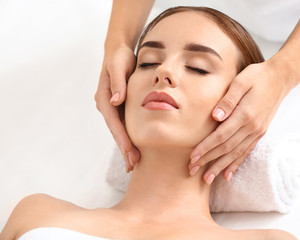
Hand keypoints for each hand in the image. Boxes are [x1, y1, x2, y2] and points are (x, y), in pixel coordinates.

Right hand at [94, 46, 139, 171]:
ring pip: (120, 130)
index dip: (122, 138)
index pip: (114, 122)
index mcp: (104, 97)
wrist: (119, 50)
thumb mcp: (119, 65)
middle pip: (116, 130)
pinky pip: (124, 124)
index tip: (130, 152)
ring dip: (126, 146)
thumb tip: (116, 101)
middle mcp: (107, 105)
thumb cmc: (120, 56)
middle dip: (124, 148)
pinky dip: (129, 137)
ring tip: (133, 163)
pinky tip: (135, 148)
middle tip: (132, 165)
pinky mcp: (120, 106)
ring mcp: (112, 107)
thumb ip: (118, 82)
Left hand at [188, 59, 295, 183]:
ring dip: (220, 167)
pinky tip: (228, 174)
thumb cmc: (257, 76)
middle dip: (208, 160)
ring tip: (207, 179)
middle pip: (226, 149)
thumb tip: (215, 117)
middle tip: (192, 170)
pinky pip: (247, 152)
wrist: (281, 78)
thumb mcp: (241, 81)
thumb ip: (228, 100)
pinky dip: (236, 164)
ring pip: (236, 154)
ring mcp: (257, 132)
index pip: (221, 136)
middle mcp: (252, 127)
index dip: (206, 148)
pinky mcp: (260, 133)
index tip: (192, 156)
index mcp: (245, 114)